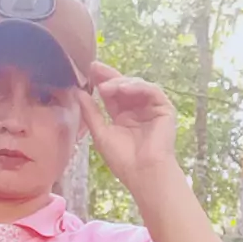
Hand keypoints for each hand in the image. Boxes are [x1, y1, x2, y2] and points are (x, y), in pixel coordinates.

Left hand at [78, 62, 176, 190]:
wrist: (143, 173)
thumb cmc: (123, 160)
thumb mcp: (100, 133)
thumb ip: (90, 113)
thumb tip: (78, 93)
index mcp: (122, 117)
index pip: (111, 95)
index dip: (101, 82)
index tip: (89, 70)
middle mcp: (137, 110)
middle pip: (123, 86)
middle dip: (109, 76)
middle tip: (95, 67)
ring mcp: (151, 109)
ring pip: (137, 86)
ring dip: (120, 83)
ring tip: (106, 87)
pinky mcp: (164, 109)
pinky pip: (152, 91)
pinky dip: (138, 86)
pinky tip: (124, 88)